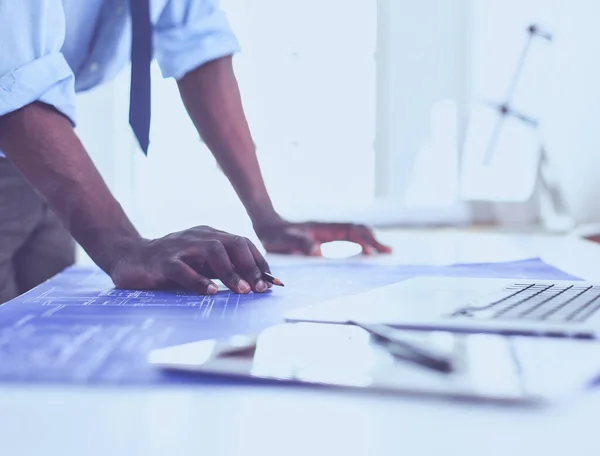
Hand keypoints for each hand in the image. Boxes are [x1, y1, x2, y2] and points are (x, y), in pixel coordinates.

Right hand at [108, 226, 271, 293]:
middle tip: (260, 289)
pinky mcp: (163, 261)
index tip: (273, 283)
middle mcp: (199, 236)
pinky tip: (210, 292)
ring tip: (243, 291)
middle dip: (250, 266)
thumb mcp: (202, 264)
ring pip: (212, 252)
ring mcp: (181, 247)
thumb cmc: (173, 264)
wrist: (129, 257)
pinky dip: (198, 281)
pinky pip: (183, 269)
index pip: (242, 243)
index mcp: (210, 235)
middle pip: (232, 243)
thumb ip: (225, 271)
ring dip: (231, 272)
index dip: (260, 263)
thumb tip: (257, 285)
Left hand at [255, 220, 391, 255]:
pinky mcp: (327, 238)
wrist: (268, 227)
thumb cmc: (276, 235)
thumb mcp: (285, 240)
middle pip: (358, 229)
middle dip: (374, 239)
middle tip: (389, 252)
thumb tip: (317, 251)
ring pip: (356, 232)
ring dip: (371, 240)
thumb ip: (300, 244)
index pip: (350, 231)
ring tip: (385, 251)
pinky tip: (367, 252)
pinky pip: (350, 238)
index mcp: (324, 228)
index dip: (362, 240)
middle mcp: (330, 228)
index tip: (370, 253)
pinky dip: (362, 243)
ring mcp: (330, 232)